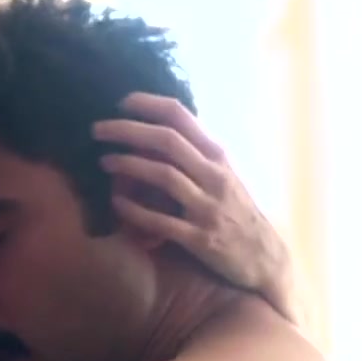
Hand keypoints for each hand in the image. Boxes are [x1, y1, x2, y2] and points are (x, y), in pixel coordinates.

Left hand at [92, 93, 298, 322]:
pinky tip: (115, 202)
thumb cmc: (234, 210)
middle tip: (97, 129)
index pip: (181, 116)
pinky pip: (162, 222)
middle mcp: (215, 176)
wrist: (264, 258)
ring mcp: (208, 207)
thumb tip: (152, 130)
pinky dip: (135, 210)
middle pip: (167, 141)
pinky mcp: (201, 239)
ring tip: (104, 161)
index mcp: (218, 155)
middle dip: (128, 130)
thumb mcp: (222, 174)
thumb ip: (193, 153)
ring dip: (128, 165)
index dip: (148, 104)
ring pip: (165, 176)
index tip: (121, 102)